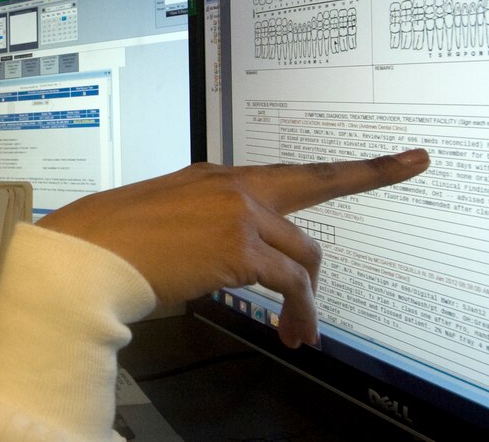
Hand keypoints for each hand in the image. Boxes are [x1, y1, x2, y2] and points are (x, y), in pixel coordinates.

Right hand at [36, 149, 430, 347]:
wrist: (85, 252)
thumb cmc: (111, 241)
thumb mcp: (165, 220)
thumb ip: (205, 224)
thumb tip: (231, 256)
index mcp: (214, 176)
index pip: (291, 170)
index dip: (354, 165)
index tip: (401, 156)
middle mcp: (232, 185)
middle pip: (314, 190)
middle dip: (367, 178)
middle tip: (404, 168)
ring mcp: (238, 212)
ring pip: (305, 254)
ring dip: (308, 299)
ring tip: (299, 330)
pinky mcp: (238, 246)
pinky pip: (291, 284)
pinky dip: (299, 312)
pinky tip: (290, 332)